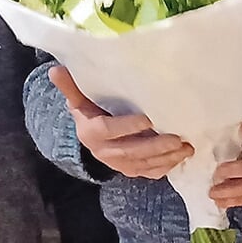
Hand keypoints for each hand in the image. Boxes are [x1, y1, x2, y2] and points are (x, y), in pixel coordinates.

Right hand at [50, 65, 192, 179]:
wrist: (90, 137)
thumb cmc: (89, 111)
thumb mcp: (79, 99)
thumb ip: (71, 86)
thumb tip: (55, 69)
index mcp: (91, 132)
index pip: (109, 131)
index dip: (128, 127)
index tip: (149, 120)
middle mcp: (104, 152)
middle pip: (131, 152)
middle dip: (156, 147)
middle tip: (177, 138)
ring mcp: (119, 164)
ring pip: (143, 165)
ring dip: (166, 158)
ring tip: (186, 148)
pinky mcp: (131, 170)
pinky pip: (149, 173)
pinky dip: (166, 167)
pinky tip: (181, 157)